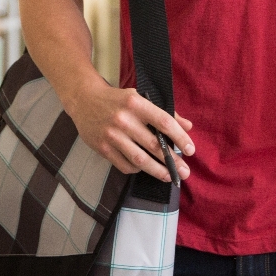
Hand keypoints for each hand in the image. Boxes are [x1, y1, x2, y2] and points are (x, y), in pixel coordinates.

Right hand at [68, 75, 194, 181]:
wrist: (84, 100)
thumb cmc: (118, 99)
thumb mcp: (140, 98)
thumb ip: (164, 113)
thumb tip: (188, 126)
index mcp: (136, 103)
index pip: (164, 122)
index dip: (180, 137)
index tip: (190, 150)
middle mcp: (124, 119)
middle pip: (153, 145)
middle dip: (172, 161)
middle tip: (185, 172)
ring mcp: (112, 135)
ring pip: (139, 159)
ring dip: (157, 171)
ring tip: (169, 177)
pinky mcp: (102, 147)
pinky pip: (124, 165)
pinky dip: (137, 169)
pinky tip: (145, 169)